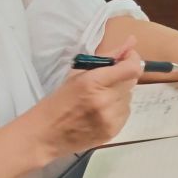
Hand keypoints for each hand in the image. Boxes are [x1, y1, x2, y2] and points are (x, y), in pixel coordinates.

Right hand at [29, 46, 143, 159]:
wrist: (45, 135)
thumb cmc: (58, 101)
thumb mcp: (77, 74)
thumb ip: (107, 58)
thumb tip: (131, 41)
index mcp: (93, 82)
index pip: (131, 68)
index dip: (133, 60)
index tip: (127, 58)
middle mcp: (105, 100)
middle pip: (131, 82)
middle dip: (123, 77)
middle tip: (106, 81)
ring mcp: (110, 118)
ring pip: (129, 97)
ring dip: (120, 94)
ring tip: (100, 99)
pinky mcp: (113, 131)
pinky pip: (125, 112)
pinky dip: (117, 109)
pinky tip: (101, 111)